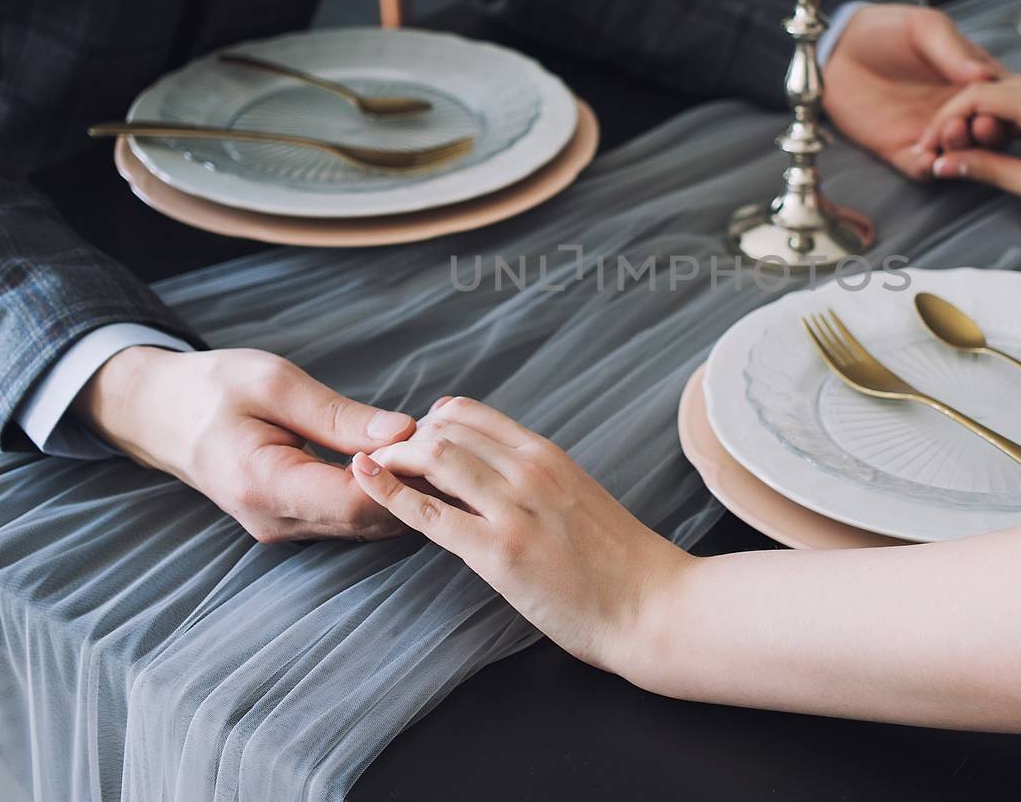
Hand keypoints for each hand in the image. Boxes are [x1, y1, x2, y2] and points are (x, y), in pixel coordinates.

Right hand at [76, 346, 415, 542]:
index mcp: (264, 485)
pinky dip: (382, 494)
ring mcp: (284, 528)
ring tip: (434, 448)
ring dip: (402, 492)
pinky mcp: (293, 522)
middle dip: (414, 485)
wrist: (160, 413)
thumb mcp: (274, 384)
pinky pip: (350, 518)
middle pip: (368, 520)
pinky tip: (404, 461)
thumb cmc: (212, 389)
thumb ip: (339, 415)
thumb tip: (403, 432)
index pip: (357, 500)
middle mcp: (276, 521)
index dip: (405, 476)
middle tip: (451, 444)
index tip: (438, 441)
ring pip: (365, 525)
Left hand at [350, 396, 687, 674]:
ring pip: (435, 458)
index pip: (472, 415)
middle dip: (405, 439)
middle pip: (446, 430)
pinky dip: (389, 492)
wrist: (655, 606)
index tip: (414, 442)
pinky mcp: (498, 553)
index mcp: (549, 456)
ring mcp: (514, 510)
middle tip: (384, 460)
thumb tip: (496, 467)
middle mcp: (530, 471)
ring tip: (371, 467)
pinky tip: (365, 481)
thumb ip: (540, 480)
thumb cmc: (622, 564)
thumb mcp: (581, 498)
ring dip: (393, 457)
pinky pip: (431, 513)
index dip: (432, 423)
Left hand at [822, 5, 1006, 178]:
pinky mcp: (903, 150)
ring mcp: (932, 133)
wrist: (837, 49)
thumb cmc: (885, 31)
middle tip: (979, 125)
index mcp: (973, 80)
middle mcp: (958, 110)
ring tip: (951, 132)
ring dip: (962, 151)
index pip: (1006, 100)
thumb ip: (953, 50)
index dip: (1009, 106)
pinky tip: (928, 158)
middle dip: (991, 134)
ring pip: (960, 155)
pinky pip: (924, 169)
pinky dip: (931, 168)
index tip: (1004, 105)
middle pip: (991, 134)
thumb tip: (986, 74)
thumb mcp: (924, 28)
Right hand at [921, 76, 1020, 234]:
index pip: (980, 96)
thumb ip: (990, 170)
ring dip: (983, 113)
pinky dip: (1006, 114)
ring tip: (963, 144)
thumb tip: (946, 165)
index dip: (947, 119)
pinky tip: (996, 137)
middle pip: (992, 87)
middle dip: (960, 115)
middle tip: (940, 146)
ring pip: (1011, 90)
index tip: (929, 144)